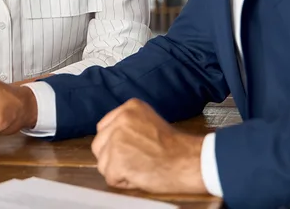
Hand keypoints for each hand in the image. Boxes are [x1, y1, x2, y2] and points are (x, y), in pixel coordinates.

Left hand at [91, 99, 206, 193]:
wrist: (191, 161)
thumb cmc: (176, 148)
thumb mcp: (149, 122)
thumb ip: (128, 125)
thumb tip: (110, 137)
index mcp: (129, 108)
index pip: (104, 128)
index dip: (114, 143)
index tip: (130, 150)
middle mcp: (120, 120)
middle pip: (99, 144)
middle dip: (112, 157)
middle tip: (135, 161)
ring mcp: (117, 140)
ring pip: (102, 162)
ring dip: (118, 170)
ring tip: (140, 167)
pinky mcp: (117, 161)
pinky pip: (110, 177)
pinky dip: (123, 182)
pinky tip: (140, 175)